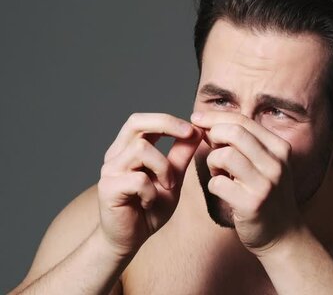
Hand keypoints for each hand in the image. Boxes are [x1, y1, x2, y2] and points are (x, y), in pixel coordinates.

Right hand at [97, 113, 202, 257]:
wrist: (129, 240)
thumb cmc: (149, 209)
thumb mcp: (172, 179)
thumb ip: (181, 156)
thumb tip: (196, 131)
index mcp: (128, 149)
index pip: (143, 121)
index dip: (168, 119)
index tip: (193, 128)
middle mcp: (116, 156)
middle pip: (136, 123)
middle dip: (166, 124)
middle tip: (189, 134)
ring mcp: (110, 171)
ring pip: (141, 150)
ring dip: (164, 168)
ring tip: (167, 187)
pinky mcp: (108, 188)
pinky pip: (139, 179)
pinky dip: (152, 191)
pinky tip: (150, 203)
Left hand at [190, 111, 300, 254]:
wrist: (283, 234)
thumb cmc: (267, 194)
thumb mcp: (266, 164)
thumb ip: (246, 144)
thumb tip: (211, 125)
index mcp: (280, 148)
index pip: (243, 120)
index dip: (216, 117)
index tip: (197, 118)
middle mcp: (276, 163)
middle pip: (234, 132)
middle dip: (212, 134)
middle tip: (206, 145)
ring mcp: (265, 184)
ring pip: (224, 156)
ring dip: (212, 162)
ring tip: (218, 172)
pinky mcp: (252, 204)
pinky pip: (218, 183)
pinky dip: (213, 184)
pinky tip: (222, 190)